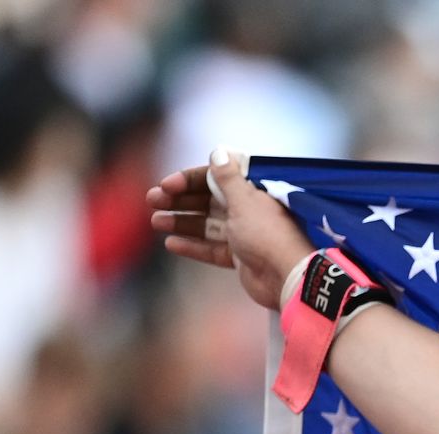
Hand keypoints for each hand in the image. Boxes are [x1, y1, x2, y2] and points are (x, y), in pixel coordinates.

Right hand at [148, 149, 315, 309]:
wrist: (286, 276)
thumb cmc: (268, 234)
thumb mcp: (244, 201)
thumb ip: (228, 178)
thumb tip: (219, 151)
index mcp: (254, 192)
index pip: (217, 179)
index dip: (190, 180)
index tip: (166, 184)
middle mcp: (250, 211)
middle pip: (209, 201)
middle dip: (180, 200)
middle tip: (152, 200)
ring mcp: (245, 235)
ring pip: (208, 225)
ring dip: (182, 222)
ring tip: (156, 221)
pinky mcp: (241, 258)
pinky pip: (212, 249)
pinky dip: (193, 246)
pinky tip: (171, 243)